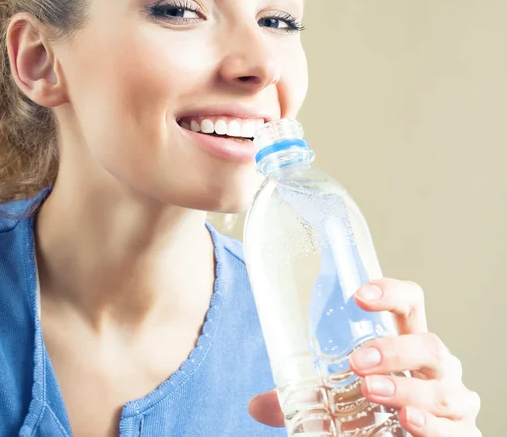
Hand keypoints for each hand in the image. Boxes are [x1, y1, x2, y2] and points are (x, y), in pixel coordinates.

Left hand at [248, 278, 480, 435]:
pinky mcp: (460, 431)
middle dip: (394, 349)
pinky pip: (455, 426)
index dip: (390, 292)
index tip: (357, 296)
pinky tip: (409, 421)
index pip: (409, 302)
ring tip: (372, 390)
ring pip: (442, 385)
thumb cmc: (380, 405)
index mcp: (406, 339)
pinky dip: (432, 424)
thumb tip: (255, 405)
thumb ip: (304, 395)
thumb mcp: (341, 395)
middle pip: (428, 342)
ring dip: (406, 388)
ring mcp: (453, 397)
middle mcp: (434, 364)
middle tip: (356, 362)